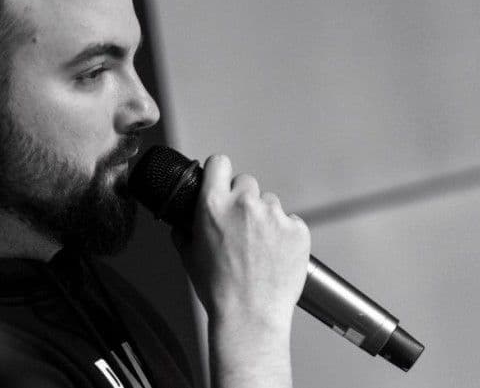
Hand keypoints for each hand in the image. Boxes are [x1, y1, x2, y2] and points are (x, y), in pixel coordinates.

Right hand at [172, 154, 310, 334]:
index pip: (219, 162)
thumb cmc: (220, 291)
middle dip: (243, 199)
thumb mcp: (189, 257)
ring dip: (265, 218)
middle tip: (241, 225)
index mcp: (214, 206)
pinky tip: (275, 254)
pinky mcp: (297, 229)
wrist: (250, 316)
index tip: (222, 179)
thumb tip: (182, 222)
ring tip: (259, 247)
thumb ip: (184, 231)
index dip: (220, 172)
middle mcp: (245, 204)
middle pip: (247, 182)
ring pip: (270, 202)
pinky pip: (291, 221)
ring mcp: (274, 215)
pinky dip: (285, 234)